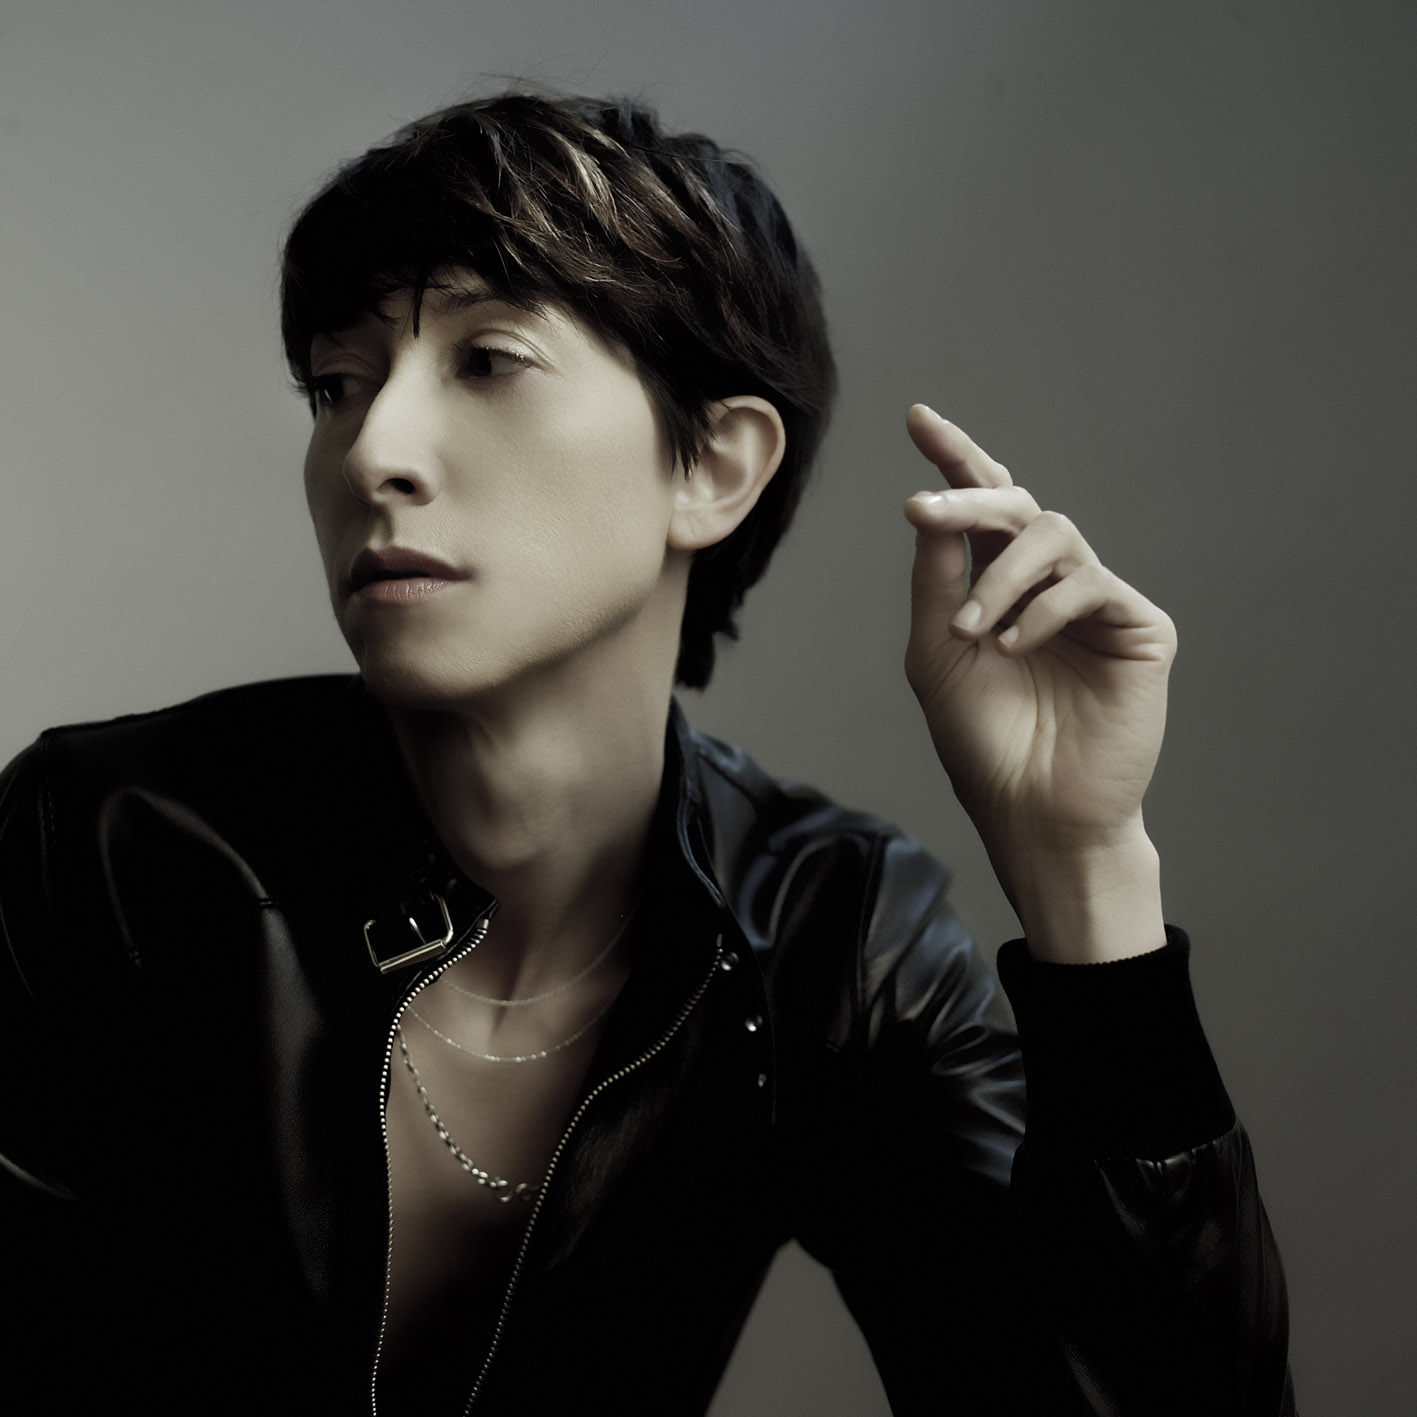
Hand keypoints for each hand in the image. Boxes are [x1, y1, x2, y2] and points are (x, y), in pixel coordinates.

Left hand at [902, 405, 1173, 959]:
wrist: (1034, 810)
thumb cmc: (983, 740)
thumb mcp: (938, 652)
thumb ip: (936, 579)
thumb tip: (928, 507)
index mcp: (998, 585)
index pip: (982, 506)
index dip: (956, 458)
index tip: (918, 418)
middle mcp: (1048, 583)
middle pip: (1014, 504)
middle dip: (965, 500)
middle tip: (924, 512)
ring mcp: (1095, 601)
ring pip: (1053, 532)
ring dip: (1000, 573)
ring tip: (976, 630)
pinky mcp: (1138, 625)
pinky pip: (1088, 583)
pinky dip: (1041, 610)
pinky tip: (1017, 647)